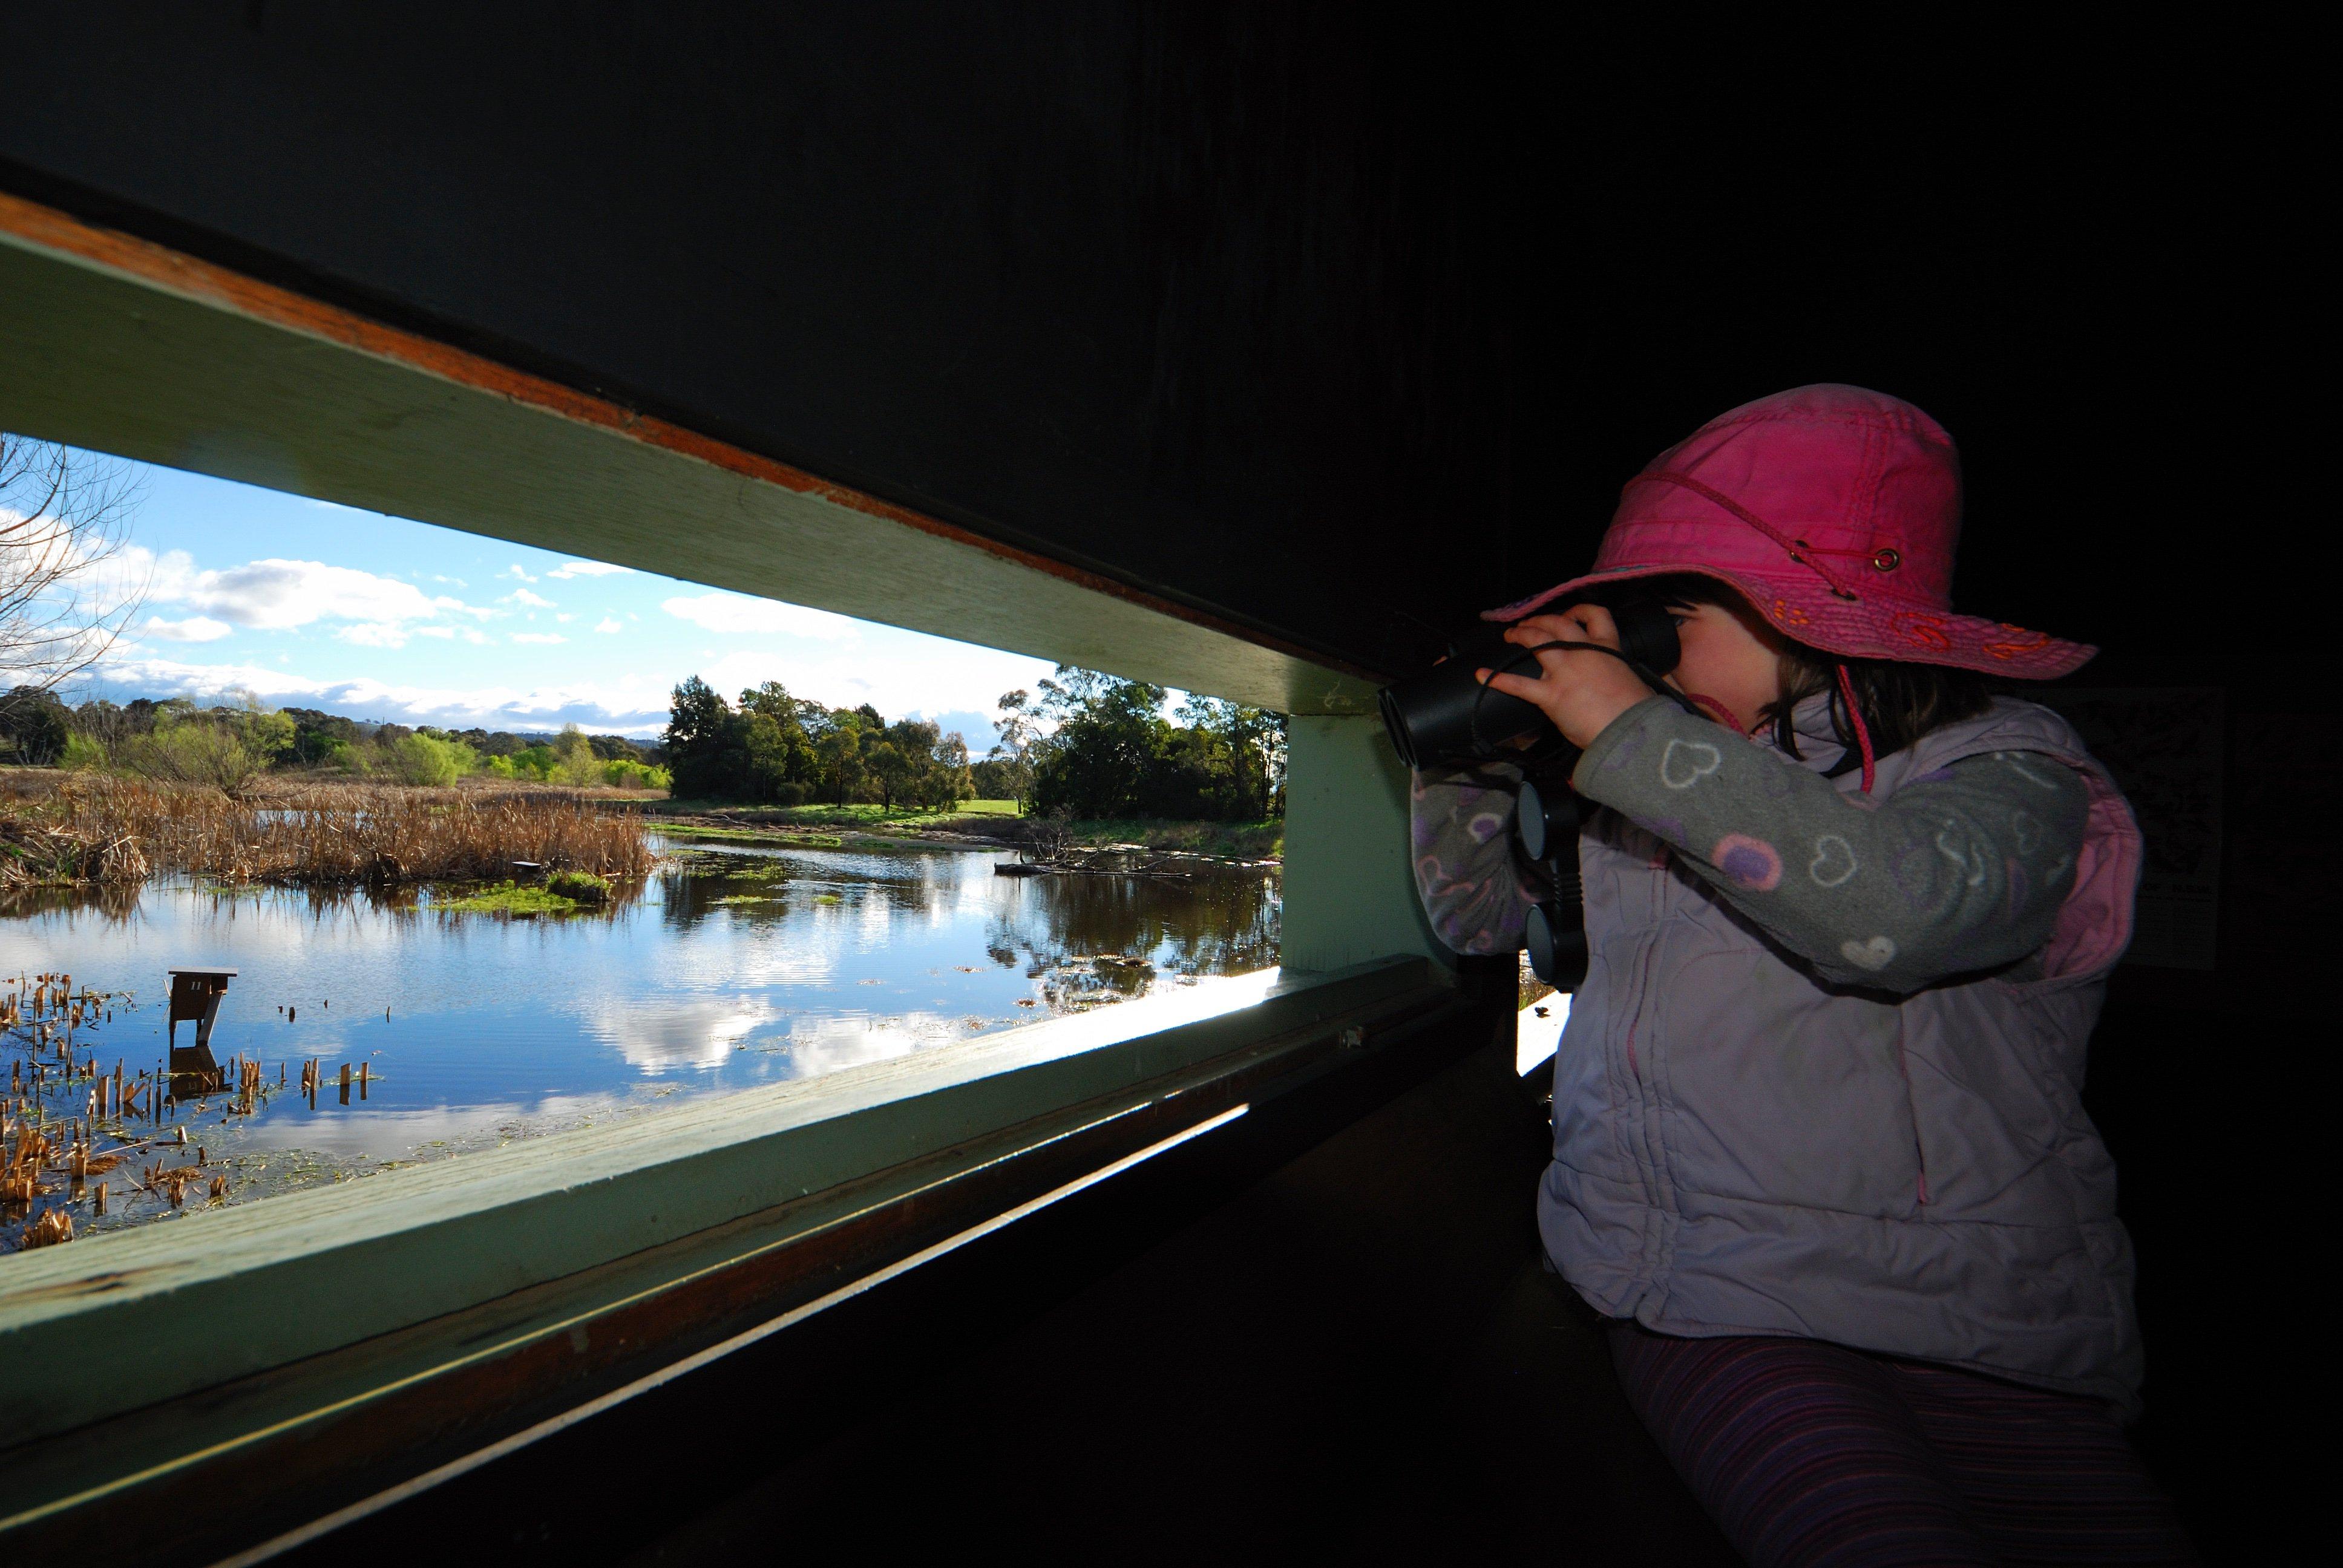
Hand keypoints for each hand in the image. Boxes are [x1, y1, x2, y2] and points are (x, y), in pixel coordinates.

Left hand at [1476, 604, 1657, 748]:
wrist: (1631, 729)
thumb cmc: (1638, 710)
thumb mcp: (1630, 680)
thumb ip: (1614, 673)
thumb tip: (1609, 681)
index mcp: (1607, 647)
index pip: (1595, 615)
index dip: (1579, 610)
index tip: (1569, 614)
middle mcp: (1582, 653)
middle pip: (1556, 623)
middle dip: (1539, 621)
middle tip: (1528, 624)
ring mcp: (1565, 672)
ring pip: (1537, 641)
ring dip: (1520, 634)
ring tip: (1509, 635)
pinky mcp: (1551, 695)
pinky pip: (1519, 684)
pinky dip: (1497, 679)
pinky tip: (1482, 675)